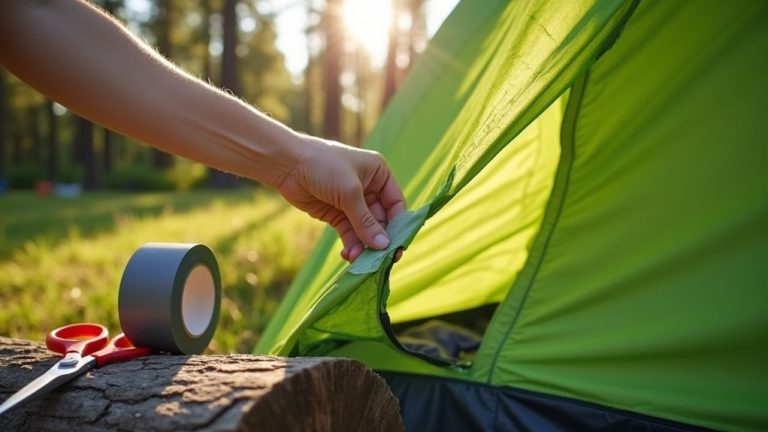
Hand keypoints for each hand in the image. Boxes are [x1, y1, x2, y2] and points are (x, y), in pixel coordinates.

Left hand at [275, 136, 405, 261]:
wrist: (286, 164)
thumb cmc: (323, 166)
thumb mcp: (349, 192)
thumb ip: (366, 221)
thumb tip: (384, 246)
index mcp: (379, 174)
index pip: (396, 204)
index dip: (399, 225)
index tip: (398, 247)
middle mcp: (369, 188)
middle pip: (381, 220)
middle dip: (379, 240)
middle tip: (380, 260)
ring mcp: (351, 202)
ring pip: (364, 230)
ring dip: (364, 246)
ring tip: (359, 261)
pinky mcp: (336, 214)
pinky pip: (349, 233)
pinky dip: (351, 245)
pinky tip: (349, 255)